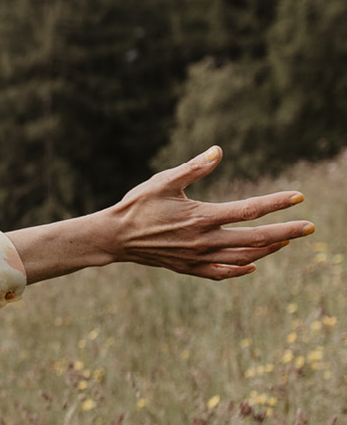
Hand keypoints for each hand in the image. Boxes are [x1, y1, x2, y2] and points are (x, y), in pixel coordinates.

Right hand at [99, 146, 312, 279]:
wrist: (114, 237)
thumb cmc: (137, 205)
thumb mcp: (163, 181)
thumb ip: (193, 167)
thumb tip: (219, 151)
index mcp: (202, 217)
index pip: (250, 210)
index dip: (277, 202)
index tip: (299, 196)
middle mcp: (204, 240)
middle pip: (256, 238)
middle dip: (286, 232)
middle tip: (310, 227)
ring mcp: (197, 258)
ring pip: (243, 257)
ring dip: (267, 250)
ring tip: (284, 242)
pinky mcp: (188, 268)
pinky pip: (221, 273)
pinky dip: (240, 270)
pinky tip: (252, 265)